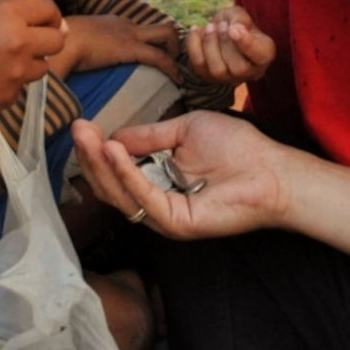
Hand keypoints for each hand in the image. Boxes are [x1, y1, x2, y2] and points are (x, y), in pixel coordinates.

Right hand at [0, 0, 65, 115]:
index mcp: (8, 15)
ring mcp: (15, 73)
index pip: (50, 9)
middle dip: (49, 39)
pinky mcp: (8, 96)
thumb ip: (11, 7)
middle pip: (57, 41)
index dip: (50, 15)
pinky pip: (21, 87)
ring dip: (29, 62)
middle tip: (31, 41)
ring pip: (42, 67)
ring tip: (1, 60)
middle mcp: (18, 43)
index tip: (45, 21)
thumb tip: (50, 18)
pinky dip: (9, 82)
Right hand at [60, 15, 181, 82]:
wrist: (58, 41)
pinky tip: (177, 81)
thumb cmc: (57, 44)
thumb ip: (79, 51)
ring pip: (167, 33)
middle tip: (173, 62)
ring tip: (177, 71)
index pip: (138, 28)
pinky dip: (172, 69)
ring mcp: (129, 33)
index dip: (149, 42)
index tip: (152, 55)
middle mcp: (125, 24)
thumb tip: (72, 64)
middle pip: (159, 26)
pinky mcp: (131, 48)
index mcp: (111, 23)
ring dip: (175, 51)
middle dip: (171, 42)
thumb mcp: (72, 43)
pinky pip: (160, 57)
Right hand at [70, 110, 290, 238]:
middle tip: (77, 130)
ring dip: (101, 165)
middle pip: (110, 185)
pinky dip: (126, 175)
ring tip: (88, 138)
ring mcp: (164, 216)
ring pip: (120, 194)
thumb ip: (149, 136)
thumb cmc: (237, 147)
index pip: (116, 170)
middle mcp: (156, 202)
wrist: (272, 169)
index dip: (98, 150)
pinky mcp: (175, 223)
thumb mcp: (184, 130)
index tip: (83, 126)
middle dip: (90, 157)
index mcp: (158, 181)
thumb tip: (113, 137)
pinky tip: (114, 151)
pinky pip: (143, 198)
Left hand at [184, 5, 274, 84]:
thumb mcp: (241, 14)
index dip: (247, 44)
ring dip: (210, 45)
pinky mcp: (207, 77)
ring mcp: (227, 78)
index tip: (234, 28)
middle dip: (226, 43)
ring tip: (210, 27)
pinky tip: (196, 30)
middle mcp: (249, 73)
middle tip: (221, 25)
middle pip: (239, 68)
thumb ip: (240, 19)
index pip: (261, 56)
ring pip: (218, 70)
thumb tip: (234, 28)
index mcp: (264, 54)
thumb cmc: (236, 23)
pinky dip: (194, 45)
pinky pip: (198, 65)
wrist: (220, 30)